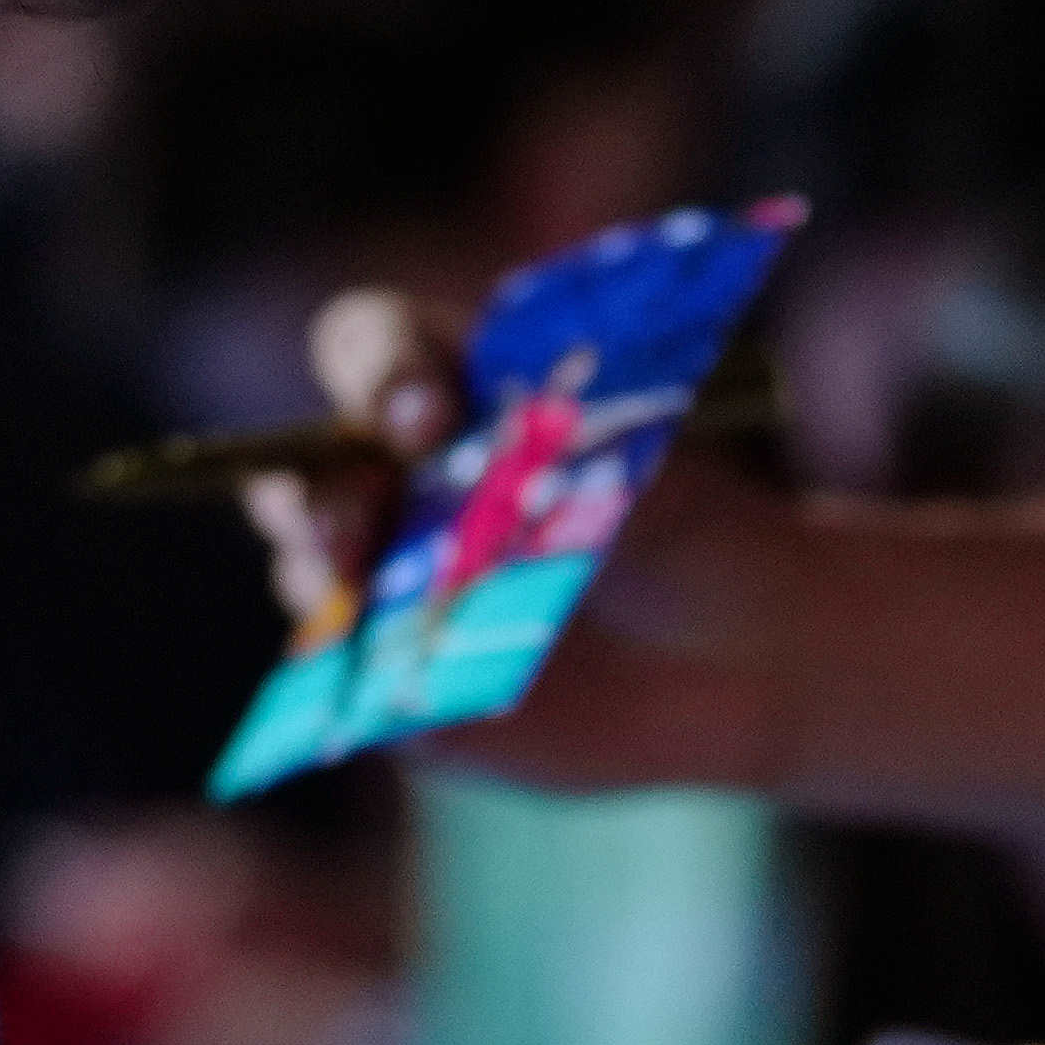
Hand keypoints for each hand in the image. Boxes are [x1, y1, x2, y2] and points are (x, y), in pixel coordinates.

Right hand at [243, 285, 805, 794]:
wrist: (734, 660)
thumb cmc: (698, 533)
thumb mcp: (668, 481)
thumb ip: (590, 461)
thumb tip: (524, 459)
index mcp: (455, 389)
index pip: (374, 347)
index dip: (380, 372)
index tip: (425, 421)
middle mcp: (398, 477)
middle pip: (311, 464)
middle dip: (324, 497)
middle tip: (355, 539)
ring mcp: (386, 580)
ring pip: (311, 570)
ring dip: (330, 590)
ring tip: (379, 614)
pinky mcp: (393, 676)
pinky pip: (345, 680)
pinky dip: (354, 685)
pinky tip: (392, 696)